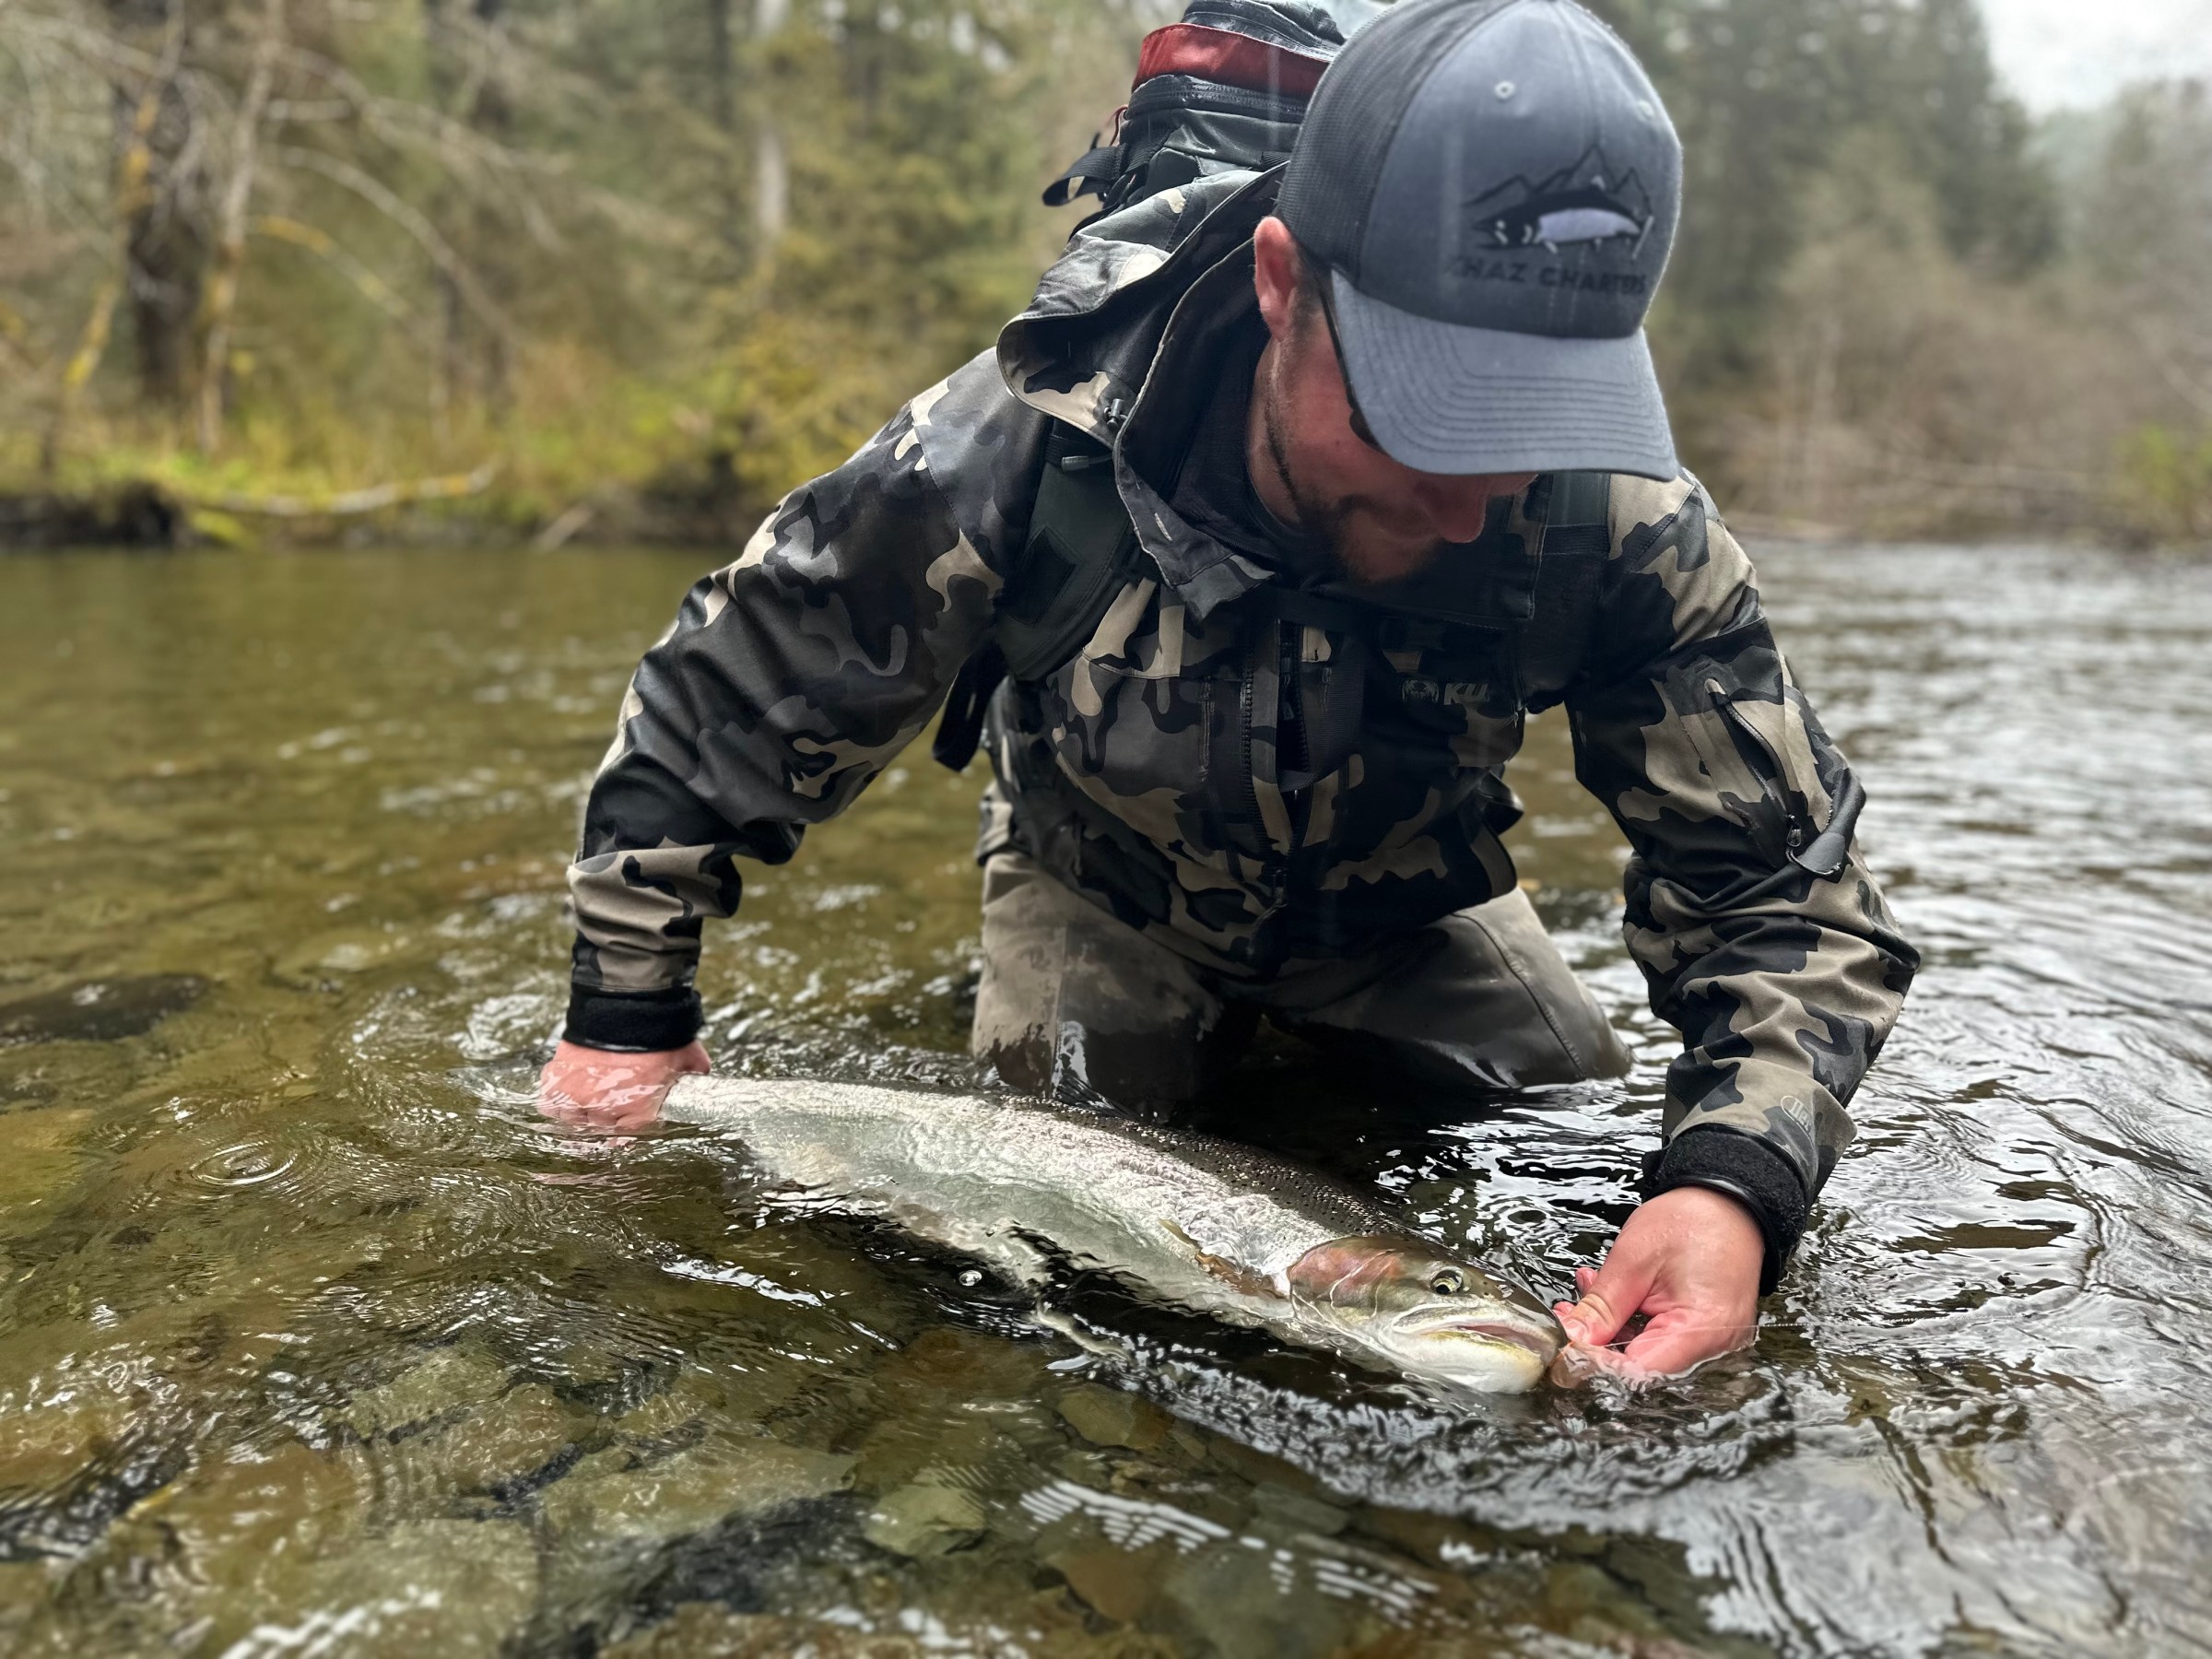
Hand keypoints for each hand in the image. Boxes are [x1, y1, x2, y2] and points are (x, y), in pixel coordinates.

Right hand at [537, 1039, 708, 1132]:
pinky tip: (564, 1094)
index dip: (627, 1134)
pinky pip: (549, 1101)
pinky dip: (555, 1100)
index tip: (626, 1128)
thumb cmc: (662, 1035)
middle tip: (608, 1106)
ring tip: (584, 1103)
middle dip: (605, 1120)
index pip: (629, 1137)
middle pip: (600, 1128)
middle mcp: (606, 1109)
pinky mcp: (559, 1077)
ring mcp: (579, 1095)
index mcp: (637, 1112)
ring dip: (578, 1113)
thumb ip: (694, 1072)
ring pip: (573, 1119)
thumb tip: (702, 1073)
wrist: (627, 1008)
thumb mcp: (689, 1057)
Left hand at [1553, 1186, 1763, 1380]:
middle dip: (1599, 1340)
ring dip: (1612, 1326)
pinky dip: (1632, 1321)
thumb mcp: (1633, 1260)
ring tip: (1591, 1288)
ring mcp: (1712, 1342)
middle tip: (1569, 1311)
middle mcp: (1714, 1346)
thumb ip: (1601, 1307)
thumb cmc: (1691, 1221)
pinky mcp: (1704, 1334)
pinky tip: (1615, 1295)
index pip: (1638, 1369)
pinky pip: (1660, 1340)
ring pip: (1646, 1352)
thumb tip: (1571, 1339)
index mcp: (1702, 1329)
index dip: (1595, 1360)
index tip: (1565, 1340)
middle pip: (1642, 1366)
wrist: (1727, 1204)